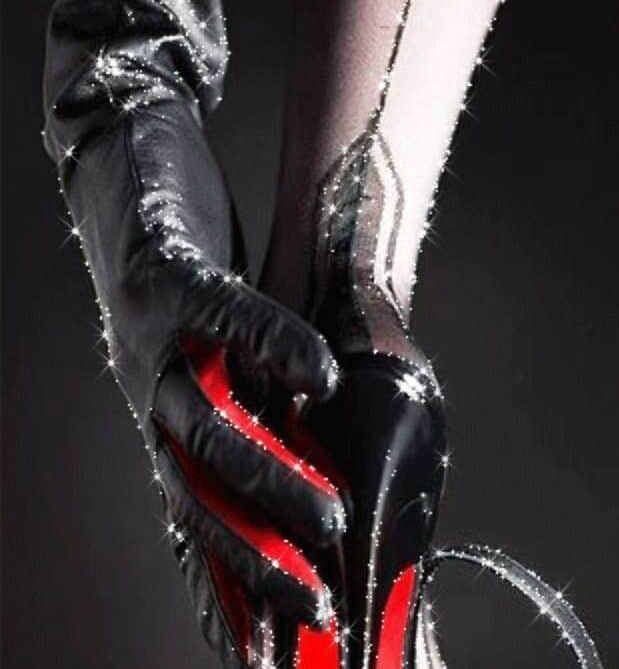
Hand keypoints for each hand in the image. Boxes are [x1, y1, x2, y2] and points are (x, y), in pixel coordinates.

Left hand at [53, 96, 344, 662]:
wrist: (122, 166)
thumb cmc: (182, 268)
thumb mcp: (211, 348)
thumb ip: (250, 400)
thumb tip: (310, 448)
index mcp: (163, 414)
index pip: (194, 516)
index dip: (229, 584)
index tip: (271, 648)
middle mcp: (150, 387)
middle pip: (196, 492)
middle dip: (255, 555)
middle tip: (312, 606)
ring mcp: (153, 334)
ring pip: (204, 422)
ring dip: (267, 474)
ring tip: (326, 513)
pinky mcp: (170, 271)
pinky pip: (225, 316)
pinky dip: (274, 347)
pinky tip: (320, 375)